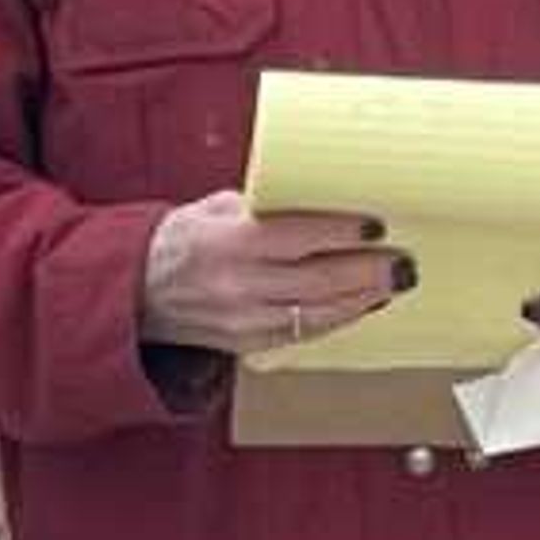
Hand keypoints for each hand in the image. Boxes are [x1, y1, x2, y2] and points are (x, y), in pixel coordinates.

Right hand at [138, 193, 412, 358]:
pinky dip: (339, 318)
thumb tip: (318, 196)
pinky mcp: (248, 342)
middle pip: (320, 279)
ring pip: (319, 312)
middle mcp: (239, 284)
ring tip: (394, 284)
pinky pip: (304, 332)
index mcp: (229, 241)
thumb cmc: (180, 241)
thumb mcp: (215, 209)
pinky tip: (363, 305)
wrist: (136, 291)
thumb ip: (264, 206)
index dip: (342, 232)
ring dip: (363, 299)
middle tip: (404, 263)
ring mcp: (244, 319)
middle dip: (370, 271)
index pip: (299, 236)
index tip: (376, 225)